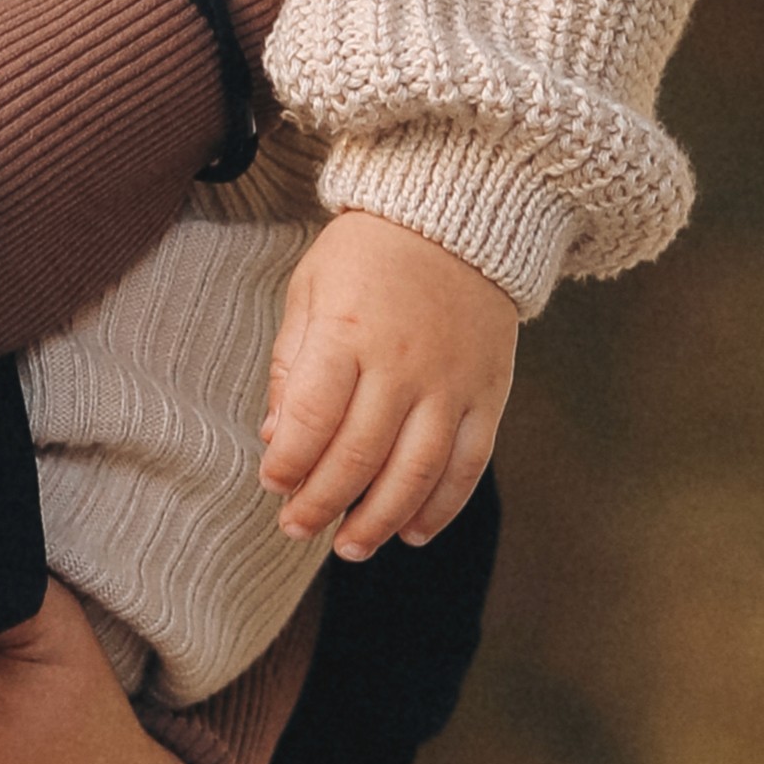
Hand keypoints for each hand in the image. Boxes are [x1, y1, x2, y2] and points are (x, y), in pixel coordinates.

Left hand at [263, 207, 518, 558]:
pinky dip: (442, 507)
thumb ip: (291, 365)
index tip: (273, 483)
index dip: (287, 463)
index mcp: (349, 330)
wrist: (459, 216)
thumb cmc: (371, 252)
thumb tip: (276, 440)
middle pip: (360, 455)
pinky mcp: (490, 394)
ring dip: (379, 520)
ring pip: (416, 472)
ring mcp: (453, 382)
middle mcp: (403, 362)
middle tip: (296, 527)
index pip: (311, 417)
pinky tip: (413, 531)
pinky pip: (470, 464)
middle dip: (322, 504)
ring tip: (350, 546)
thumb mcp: (311, 289)